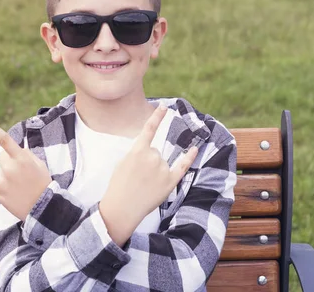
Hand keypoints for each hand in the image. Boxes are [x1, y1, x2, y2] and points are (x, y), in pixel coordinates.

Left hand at [0, 119, 51, 221]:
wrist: (43, 208)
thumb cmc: (43, 184)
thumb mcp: (40, 165)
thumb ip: (27, 154)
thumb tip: (17, 149)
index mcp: (23, 159)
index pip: (6, 141)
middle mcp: (11, 169)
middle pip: (1, 156)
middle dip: (8, 160)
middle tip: (19, 170)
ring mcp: (3, 181)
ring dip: (4, 171)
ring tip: (17, 181)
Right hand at [99, 105, 198, 245]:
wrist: (122, 208)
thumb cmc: (119, 186)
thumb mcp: (122, 163)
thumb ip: (136, 153)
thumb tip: (148, 151)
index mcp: (137, 151)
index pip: (149, 129)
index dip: (157, 116)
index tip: (163, 106)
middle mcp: (152, 157)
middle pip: (154, 152)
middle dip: (147, 162)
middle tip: (136, 177)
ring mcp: (162, 169)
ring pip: (161, 163)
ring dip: (155, 172)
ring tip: (143, 185)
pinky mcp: (170, 182)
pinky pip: (182, 166)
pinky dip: (189, 158)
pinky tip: (194, 149)